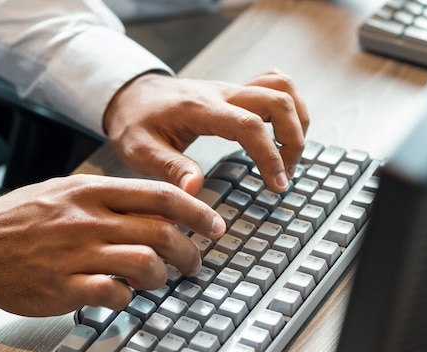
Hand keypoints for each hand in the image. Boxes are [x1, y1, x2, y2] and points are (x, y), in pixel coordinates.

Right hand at [0, 174, 224, 316]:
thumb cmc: (24, 217)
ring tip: (158, 281)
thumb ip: (111, 199)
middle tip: (193, 263)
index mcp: (92, 191)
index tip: (215, 226)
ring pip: (144, 265)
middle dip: (189, 252)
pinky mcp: (63, 286)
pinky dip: (127, 298)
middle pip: (161, 232)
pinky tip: (121, 295)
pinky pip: (113, 294)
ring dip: (162, 277)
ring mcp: (76, 254)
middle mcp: (89, 219)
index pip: (161, 196)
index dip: (197, 212)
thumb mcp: (67, 192)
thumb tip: (158, 210)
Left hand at [103, 69, 309, 194]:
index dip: (270, 155)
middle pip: (278, 99)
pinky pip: (273, 86)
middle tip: (284, 174)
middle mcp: (221, 93)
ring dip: (296, 120)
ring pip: (282, 88)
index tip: (277, 184)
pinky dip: (288, 107)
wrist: (130, 96)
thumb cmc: (134, 122)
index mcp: (200, 109)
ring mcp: (230, 90)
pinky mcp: (234, 93)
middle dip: (294, 139)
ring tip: (287, 156)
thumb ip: (170, 169)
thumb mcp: (140, 150)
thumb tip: (196, 191)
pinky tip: (281, 133)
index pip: (249, 124)